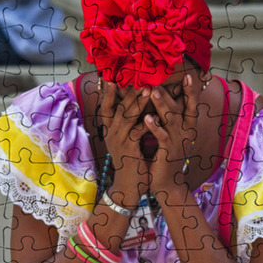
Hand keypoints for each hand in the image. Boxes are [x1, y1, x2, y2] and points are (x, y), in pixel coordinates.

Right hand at [97, 81, 149, 206]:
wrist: (129, 187)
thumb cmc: (131, 161)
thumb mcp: (126, 141)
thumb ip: (129, 124)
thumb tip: (135, 106)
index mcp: (110, 130)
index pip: (106, 106)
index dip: (108, 91)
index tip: (112, 76)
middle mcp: (111, 134)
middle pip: (117, 107)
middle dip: (128, 92)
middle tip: (139, 77)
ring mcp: (118, 141)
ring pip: (126, 117)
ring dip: (138, 102)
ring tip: (148, 89)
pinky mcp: (128, 150)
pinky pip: (137, 132)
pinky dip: (146, 123)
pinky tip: (156, 114)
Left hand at [141, 72, 199, 201]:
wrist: (166, 183)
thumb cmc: (166, 156)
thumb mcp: (170, 134)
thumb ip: (168, 117)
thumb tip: (162, 96)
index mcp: (188, 127)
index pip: (192, 105)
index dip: (191, 91)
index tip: (189, 76)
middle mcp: (186, 133)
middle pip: (181, 108)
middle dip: (172, 92)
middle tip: (163, 77)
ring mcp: (178, 142)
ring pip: (170, 119)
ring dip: (162, 104)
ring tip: (152, 90)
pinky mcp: (168, 152)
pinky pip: (161, 136)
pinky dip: (155, 126)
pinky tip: (147, 117)